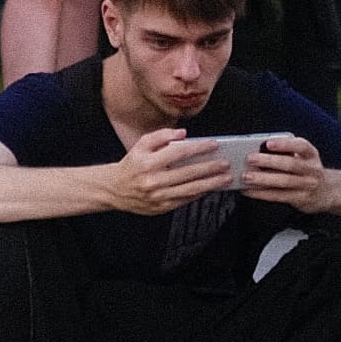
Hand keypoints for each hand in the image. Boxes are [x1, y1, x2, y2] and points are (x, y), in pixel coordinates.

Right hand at [102, 128, 235, 213]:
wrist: (114, 189)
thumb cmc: (131, 166)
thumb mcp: (140, 145)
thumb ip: (160, 136)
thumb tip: (183, 134)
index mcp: (147, 162)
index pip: (179, 152)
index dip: (199, 148)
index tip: (214, 144)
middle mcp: (153, 180)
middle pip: (188, 173)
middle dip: (210, 168)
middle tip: (225, 163)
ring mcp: (158, 195)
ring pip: (190, 189)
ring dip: (211, 183)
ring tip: (225, 178)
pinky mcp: (162, 207)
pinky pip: (185, 200)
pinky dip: (200, 193)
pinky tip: (210, 187)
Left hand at [237, 134, 328, 209]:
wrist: (326, 192)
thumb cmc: (307, 171)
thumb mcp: (303, 158)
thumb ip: (286, 154)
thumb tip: (257, 151)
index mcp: (310, 155)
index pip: (301, 146)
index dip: (285, 144)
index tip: (268, 143)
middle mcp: (311, 169)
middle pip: (291, 164)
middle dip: (269, 161)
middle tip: (250, 159)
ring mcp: (307, 185)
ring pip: (284, 181)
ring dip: (263, 179)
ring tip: (246, 176)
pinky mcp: (300, 199)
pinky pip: (279, 196)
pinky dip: (261, 193)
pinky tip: (249, 190)